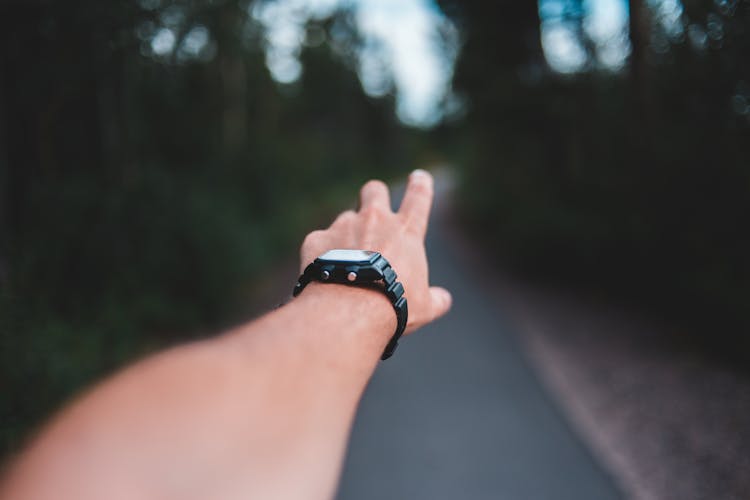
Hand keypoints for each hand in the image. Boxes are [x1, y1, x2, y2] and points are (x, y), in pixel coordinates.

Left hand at [299, 169, 451, 333]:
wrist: (349, 311)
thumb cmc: (393, 307)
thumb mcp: (423, 307)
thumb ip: (436, 299)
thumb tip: (444, 300)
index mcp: (406, 231)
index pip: (419, 197)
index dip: (420, 185)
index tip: (419, 177)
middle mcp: (375, 219)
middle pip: (374, 189)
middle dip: (374, 196)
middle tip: (373, 213)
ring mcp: (344, 226)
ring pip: (345, 218)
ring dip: (347, 234)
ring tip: (346, 263)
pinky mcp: (317, 239)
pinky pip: (320, 242)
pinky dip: (322, 255)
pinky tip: (325, 275)